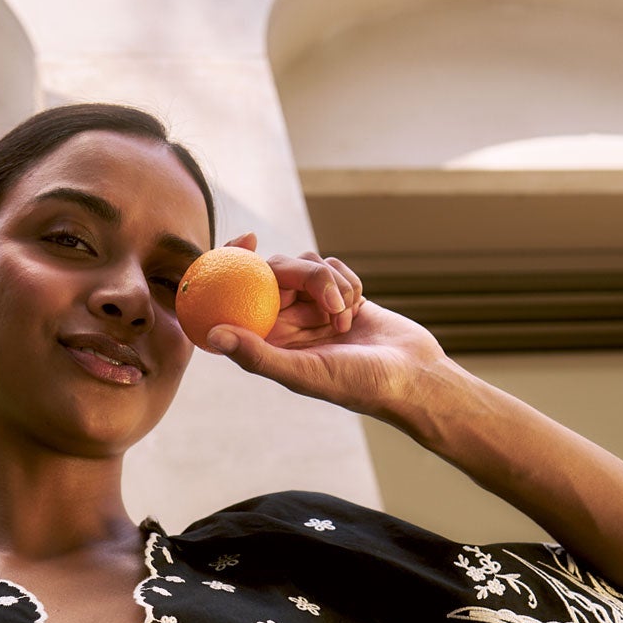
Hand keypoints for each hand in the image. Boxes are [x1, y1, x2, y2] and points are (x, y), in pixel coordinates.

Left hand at [204, 235, 449, 418]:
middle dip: (306, 277)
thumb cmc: (357, 384)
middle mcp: (285, 322)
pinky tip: (358, 310)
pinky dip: (348, 283)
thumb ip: (257, 355)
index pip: (236, 294)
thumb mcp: (303, 372)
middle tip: (329, 299)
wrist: (410, 376)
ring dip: (332, 285)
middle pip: (277, 271)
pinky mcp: (340, 294)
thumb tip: (212, 334)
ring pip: (308, 265)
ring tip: (346, 319)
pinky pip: (333, 267)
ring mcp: (312, 306)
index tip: (246, 239)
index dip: (233, 262)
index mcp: (267, 340)